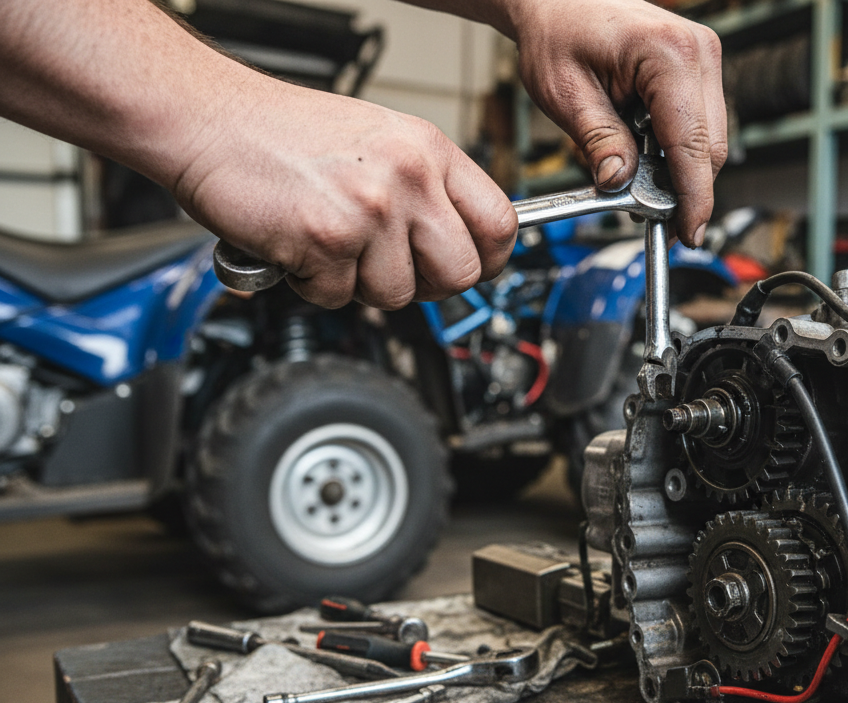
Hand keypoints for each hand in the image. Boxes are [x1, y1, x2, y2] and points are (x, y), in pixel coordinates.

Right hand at [172, 79, 516, 308]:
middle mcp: (409, 177)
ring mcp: (370, 210)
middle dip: (426, 286)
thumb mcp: (380, 142)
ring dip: (359, 286)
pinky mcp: (327, 240)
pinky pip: (339, 297)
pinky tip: (298, 246)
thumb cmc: (283, 133)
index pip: (499, 223)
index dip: (489, 259)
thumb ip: (424, 189)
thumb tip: (459, 243)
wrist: (207, 119)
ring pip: (398, 295)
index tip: (472, 268)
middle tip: (390, 270)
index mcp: (429, 150)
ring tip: (330, 246)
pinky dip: (314, 285)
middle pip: (461, 272)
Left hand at [507, 0, 726, 247]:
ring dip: (679, 168)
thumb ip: (598, 141)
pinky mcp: (698, 66)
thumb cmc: (558, 31)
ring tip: (636, 177)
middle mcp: (697, 51)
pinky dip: (677, 148)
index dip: (694, 197)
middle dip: (684, 188)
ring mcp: (703, 57)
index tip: (688, 232)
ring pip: (710, 139)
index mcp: (668, 54)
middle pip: (710, 147)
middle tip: (648, 214)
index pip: (693, 144)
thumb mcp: (566, 94)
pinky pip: (700, 123)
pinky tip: (646, 152)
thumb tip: (620, 183)